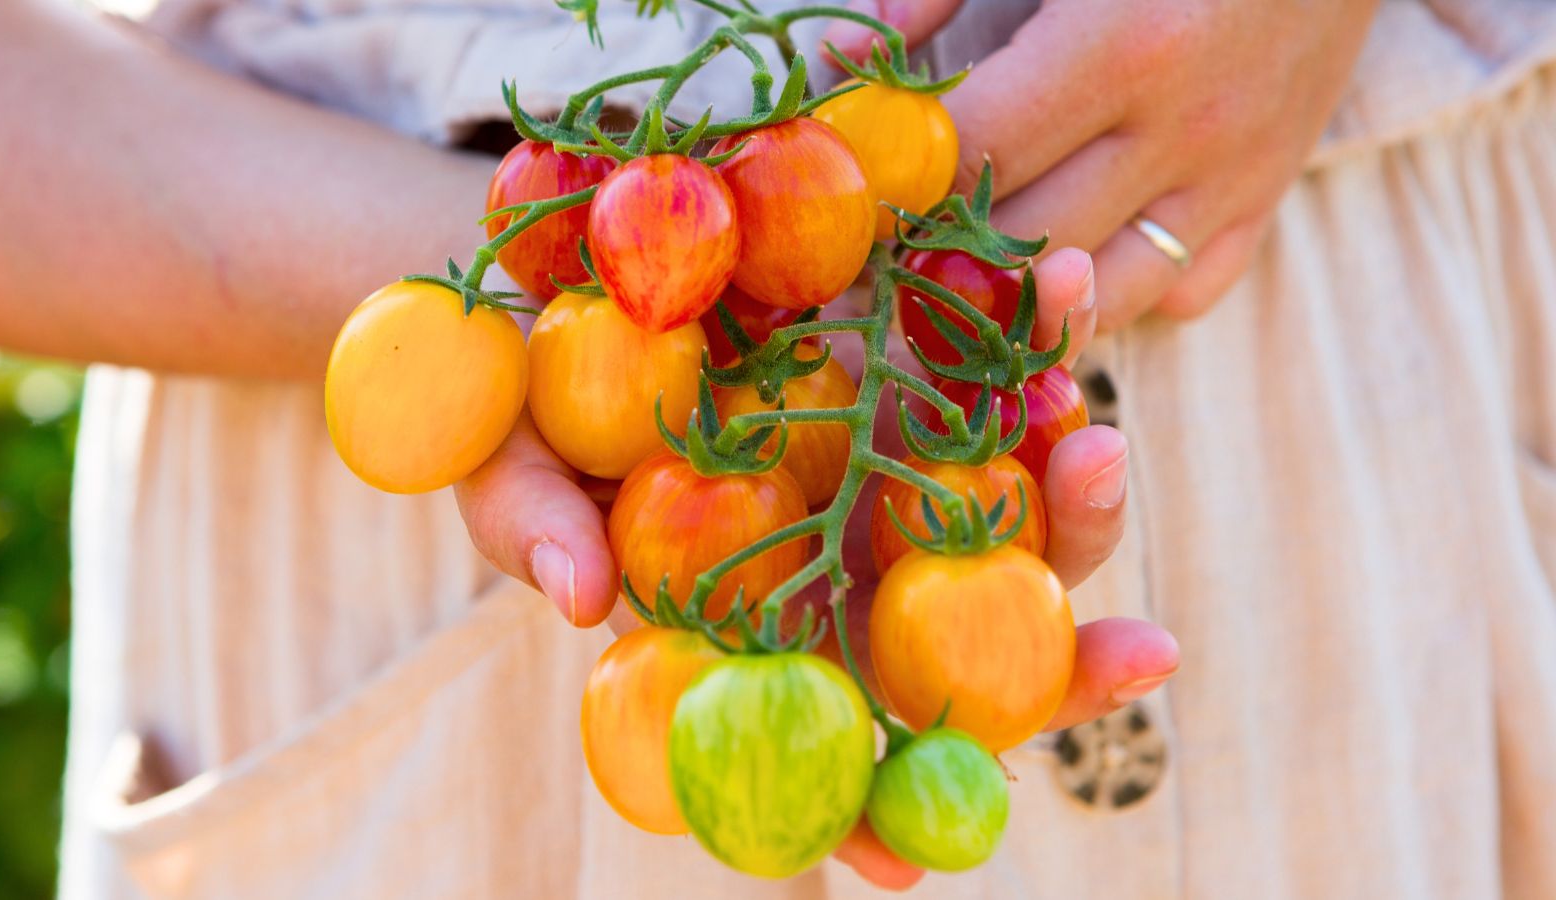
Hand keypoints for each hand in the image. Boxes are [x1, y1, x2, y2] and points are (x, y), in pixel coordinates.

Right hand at [454, 252, 1178, 889]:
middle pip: (964, 650)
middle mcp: (832, 560)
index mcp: (747, 619)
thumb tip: (577, 597)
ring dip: (1077, 484)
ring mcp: (883, 465)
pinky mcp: (909, 361)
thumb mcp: (502, 459)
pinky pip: (993, 367)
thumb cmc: (518, 399)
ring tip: (1096, 427)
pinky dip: (1034, 337)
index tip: (919, 867)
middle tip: (1140, 653)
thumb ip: (530, 523)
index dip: (865, 810)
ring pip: (1011, 511)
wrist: (559, 272)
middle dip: (1059, 672)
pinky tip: (1062, 278)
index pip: (815, 736)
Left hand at [825, 0, 1379, 329]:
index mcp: (1124, 45)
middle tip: (882, 250)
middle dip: (941, 253)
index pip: (978, 153)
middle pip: (1027, 242)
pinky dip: (1115, 294)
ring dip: (1020, 299)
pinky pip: (1179, 293)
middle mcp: (1185, 129)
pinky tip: (1069, 262)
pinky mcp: (1266, 198)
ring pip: (1102, 296)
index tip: (855, 187)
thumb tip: (849, 64)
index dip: (902, 179)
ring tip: (961, 281)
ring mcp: (1233, 177)